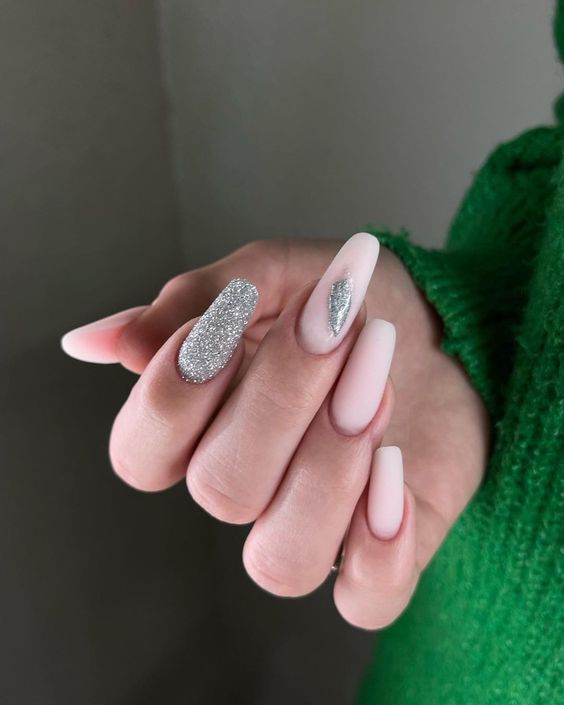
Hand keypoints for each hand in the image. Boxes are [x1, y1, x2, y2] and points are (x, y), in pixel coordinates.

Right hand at [61, 234, 488, 628]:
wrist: (440, 327)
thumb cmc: (349, 303)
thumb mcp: (278, 274)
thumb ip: (198, 300)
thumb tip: (106, 343)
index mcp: (203, 427)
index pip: (141, 455)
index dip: (170, 399)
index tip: (224, 323)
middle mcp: (247, 488)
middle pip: (219, 491)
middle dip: (279, 400)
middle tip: (334, 326)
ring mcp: (311, 529)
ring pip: (281, 559)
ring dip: (329, 464)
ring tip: (377, 384)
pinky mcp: (381, 555)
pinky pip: (364, 599)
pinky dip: (380, 548)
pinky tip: (397, 468)